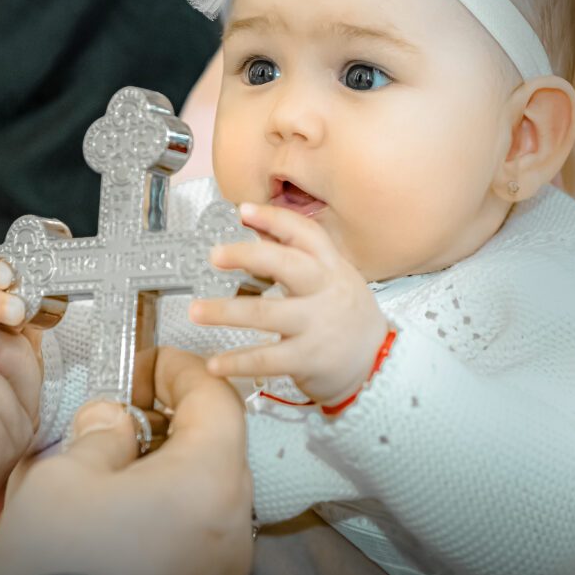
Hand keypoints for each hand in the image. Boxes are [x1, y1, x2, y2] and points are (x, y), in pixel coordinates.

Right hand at [0, 348, 252, 574]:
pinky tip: (115, 522)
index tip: (153, 362)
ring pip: (199, 493)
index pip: (216, 397)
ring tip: (106, 474)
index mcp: (207, 478)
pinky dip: (160, 515)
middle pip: (212, 446)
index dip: (182, 369)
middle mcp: (230, 522)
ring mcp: (224, 565)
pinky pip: (191, 537)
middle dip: (166, 422)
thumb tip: (111, 419)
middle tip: (121, 417)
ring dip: (160, 471)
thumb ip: (98, 433)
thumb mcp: (62, 479)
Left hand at [190, 202, 388, 404]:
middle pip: (287, 266)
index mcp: (331, 267)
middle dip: (248, 256)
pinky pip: (267, 359)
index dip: (274, 219)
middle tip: (214, 255)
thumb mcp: (334, 278)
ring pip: (267, 314)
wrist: (378, 364)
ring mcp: (317, 326)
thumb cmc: (346, 315)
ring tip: (196, 311)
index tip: (243, 210)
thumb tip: (256, 228)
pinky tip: (214, 363)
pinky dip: (237, 362)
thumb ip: (299, 257)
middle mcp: (326, 292)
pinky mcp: (308, 359)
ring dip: (226, 312)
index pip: (305, 234)